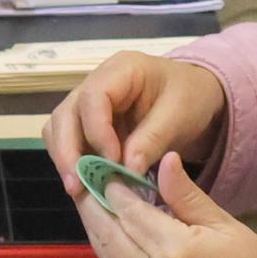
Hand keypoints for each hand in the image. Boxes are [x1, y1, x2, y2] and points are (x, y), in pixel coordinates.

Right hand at [44, 52, 228, 192]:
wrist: (197, 98)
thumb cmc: (191, 98)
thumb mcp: (180, 115)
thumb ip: (152, 139)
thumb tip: (126, 169)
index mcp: (122, 69)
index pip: (93, 97)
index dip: (96, 131)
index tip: (113, 161)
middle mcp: (97, 82)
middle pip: (66, 113)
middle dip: (68, 151)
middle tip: (77, 186)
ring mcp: (89, 102)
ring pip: (59, 127)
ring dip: (65, 158)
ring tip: (78, 188)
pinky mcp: (88, 122)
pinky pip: (69, 140)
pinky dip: (73, 161)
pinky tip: (85, 183)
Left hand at [78, 154, 256, 257]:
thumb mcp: (224, 225)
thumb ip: (187, 195)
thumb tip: (165, 160)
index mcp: (173, 247)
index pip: (130, 210)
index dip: (113, 189)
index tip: (103, 171)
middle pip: (108, 233)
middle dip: (92, 207)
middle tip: (82, 184)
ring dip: (96, 232)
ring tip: (89, 208)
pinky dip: (110, 257)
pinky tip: (111, 242)